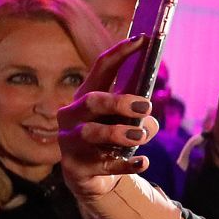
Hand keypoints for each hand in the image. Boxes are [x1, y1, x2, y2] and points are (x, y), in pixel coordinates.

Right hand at [57, 39, 160, 198]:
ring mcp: (71, 141)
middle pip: (92, 101)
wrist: (90, 177)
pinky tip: (143, 162)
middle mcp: (73, 115)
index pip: (101, 69)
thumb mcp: (126, 124)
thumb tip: (147, 119)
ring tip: (141, 136)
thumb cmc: (112, 140)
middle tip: (146, 107)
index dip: (121, 53)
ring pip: (91, 132)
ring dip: (119, 133)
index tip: (143, 40)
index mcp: (87, 96)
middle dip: (119, 102)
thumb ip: (140, 118)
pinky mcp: (77, 167)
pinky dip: (126, 163)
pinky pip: (103, 165)